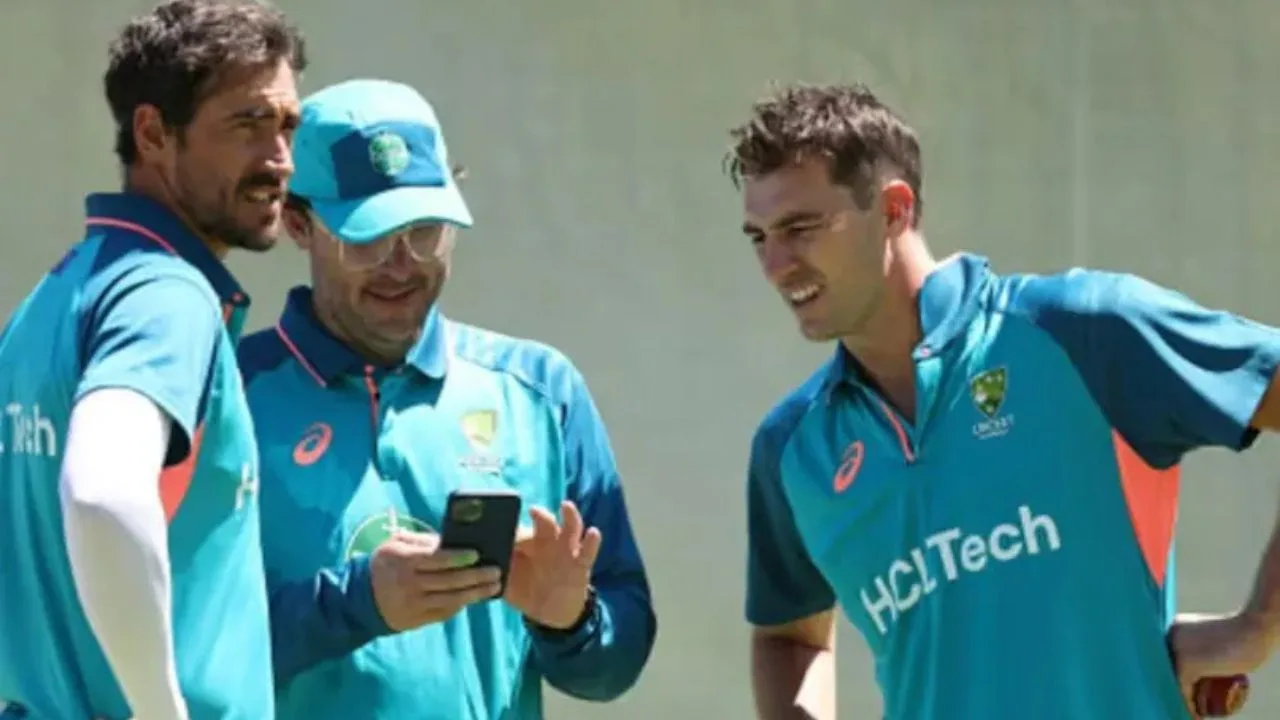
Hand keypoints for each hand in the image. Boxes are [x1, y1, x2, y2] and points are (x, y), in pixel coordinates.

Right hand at [369, 531, 501, 631]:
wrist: (360, 599)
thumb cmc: (385, 564)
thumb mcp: (396, 545)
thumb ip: (422, 541)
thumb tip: (451, 540)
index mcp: (404, 562)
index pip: (435, 559)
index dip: (457, 557)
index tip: (477, 554)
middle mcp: (409, 584)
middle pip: (448, 581)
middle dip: (475, 576)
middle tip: (496, 571)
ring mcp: (413, 605)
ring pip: (450, 599)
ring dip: (475, 594)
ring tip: (494, 586)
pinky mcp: (417, 620)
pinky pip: (444, 612)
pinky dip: (461, 604)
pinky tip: (476, 597)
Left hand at [505, 501, 601, 629]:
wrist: (552, 613)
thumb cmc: (525, 590)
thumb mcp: (507, 583)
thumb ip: (493, 574)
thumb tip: (471, 566)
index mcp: (527, 544)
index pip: (519, 530)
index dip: (512, 527)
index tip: (503, 523)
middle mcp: (547, 542)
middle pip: (545, 523)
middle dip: (540, 516)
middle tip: (533, 511)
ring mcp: (566, 551)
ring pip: (570, 529)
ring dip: (570, 516)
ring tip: (566, 506)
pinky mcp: (581, 565)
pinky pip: (588, 551)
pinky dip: (592, 541)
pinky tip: (593, 533)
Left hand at [1169, 611, 1272, 715]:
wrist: (1256, 628)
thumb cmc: (1245, 633)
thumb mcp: (1216, 636)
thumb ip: (1205, 643)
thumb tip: (1203, 661)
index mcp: (1174, 629)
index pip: (1169, 659)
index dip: (1177, 678)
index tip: (1191, 693)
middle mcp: (1169, 637)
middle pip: (1169, 670)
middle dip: (1179, 690)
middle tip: (1195, 704)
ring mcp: (1176, 650)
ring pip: (1175, 682)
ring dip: (1183, 701)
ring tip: (1197, 712)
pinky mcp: (1186, 665)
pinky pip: (1183, 692)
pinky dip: (1188, 707)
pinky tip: (1195, 716)